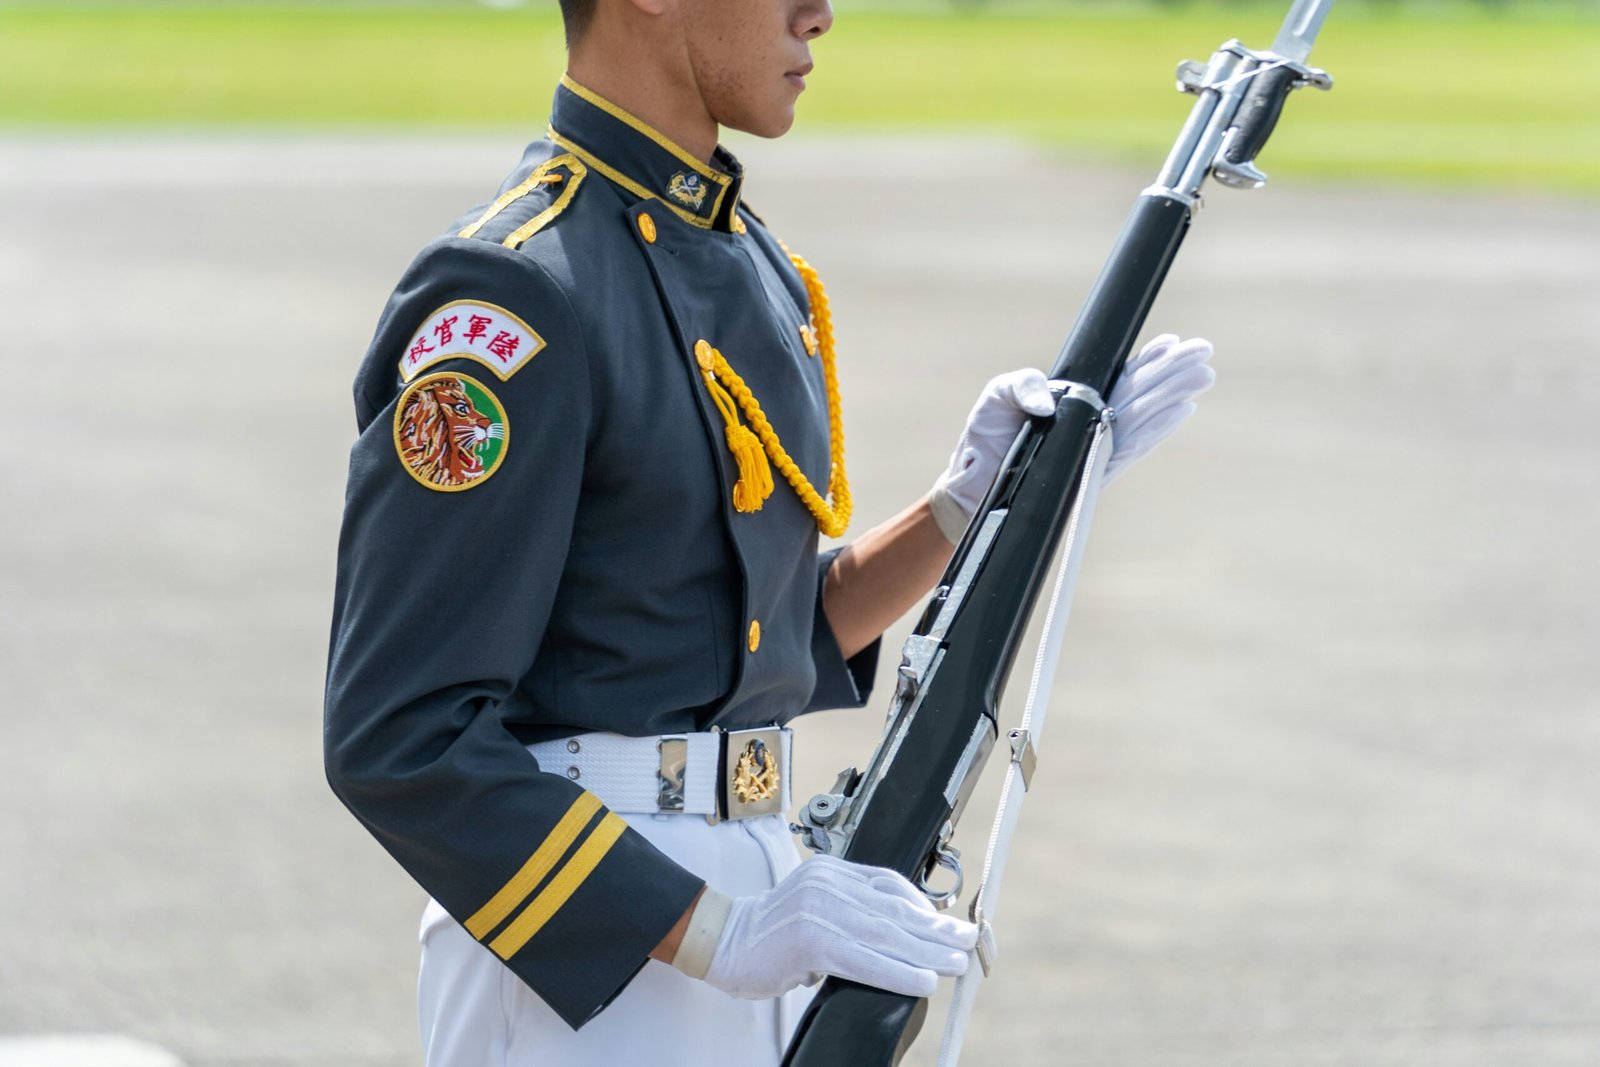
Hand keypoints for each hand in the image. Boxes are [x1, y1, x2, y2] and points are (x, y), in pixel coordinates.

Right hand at [672, 854, 977, 999]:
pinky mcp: (812, 940)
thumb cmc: (770, 933)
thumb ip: (851, 911)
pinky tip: (922, 981)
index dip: (924, 906)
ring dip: (928, 952)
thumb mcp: (814, 908)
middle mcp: (829, 883)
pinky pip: (865, 960)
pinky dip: (898, 972)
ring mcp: (819, 910)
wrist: (722, 942)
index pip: (889, 884)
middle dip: (937, 928)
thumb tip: (900, 934)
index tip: (949, 924)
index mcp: (832, 871)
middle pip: (895, 908)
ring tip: (955, 963)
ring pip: (887, 934)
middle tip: (967, 941)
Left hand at [925, 336, 1214, 541]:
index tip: (1171, 342)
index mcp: (1076, 399)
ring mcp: (1095, 445)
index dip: (1147, 359)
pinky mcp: (1092, 471)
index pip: (1119, 375)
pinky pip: (1130, 448)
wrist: (973, 485)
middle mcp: (1091, 421)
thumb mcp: (999, 394)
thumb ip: (1023, 384)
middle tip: (1204, 353)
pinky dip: (1156, 429)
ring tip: (1202, 377)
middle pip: (1140, 392)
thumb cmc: (987, 436)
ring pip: (1143, 416)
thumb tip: (1051, 402)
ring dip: (1173, 396)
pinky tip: (1180, 411)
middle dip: (1172, 372)